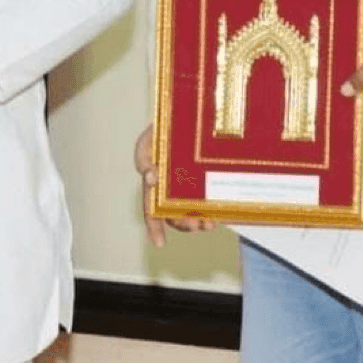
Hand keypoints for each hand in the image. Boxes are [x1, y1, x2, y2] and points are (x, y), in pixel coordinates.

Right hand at [135, 124, 215, 247]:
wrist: (188, 117)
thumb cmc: (162, 130)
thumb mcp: (147, 141)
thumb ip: (143, 158)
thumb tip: (150, 178)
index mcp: (154, 184)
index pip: (151, 210)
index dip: (154, 228)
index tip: (160, 244)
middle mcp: (171, 191)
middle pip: (174, 217)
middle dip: (184, 226)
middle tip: (196, 225)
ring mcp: (189, 189)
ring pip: (193, 214)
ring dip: (200, 223)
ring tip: (209, 222)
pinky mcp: (206, 184)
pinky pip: (209, 204)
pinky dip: (213, 213)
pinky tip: (219, 215)